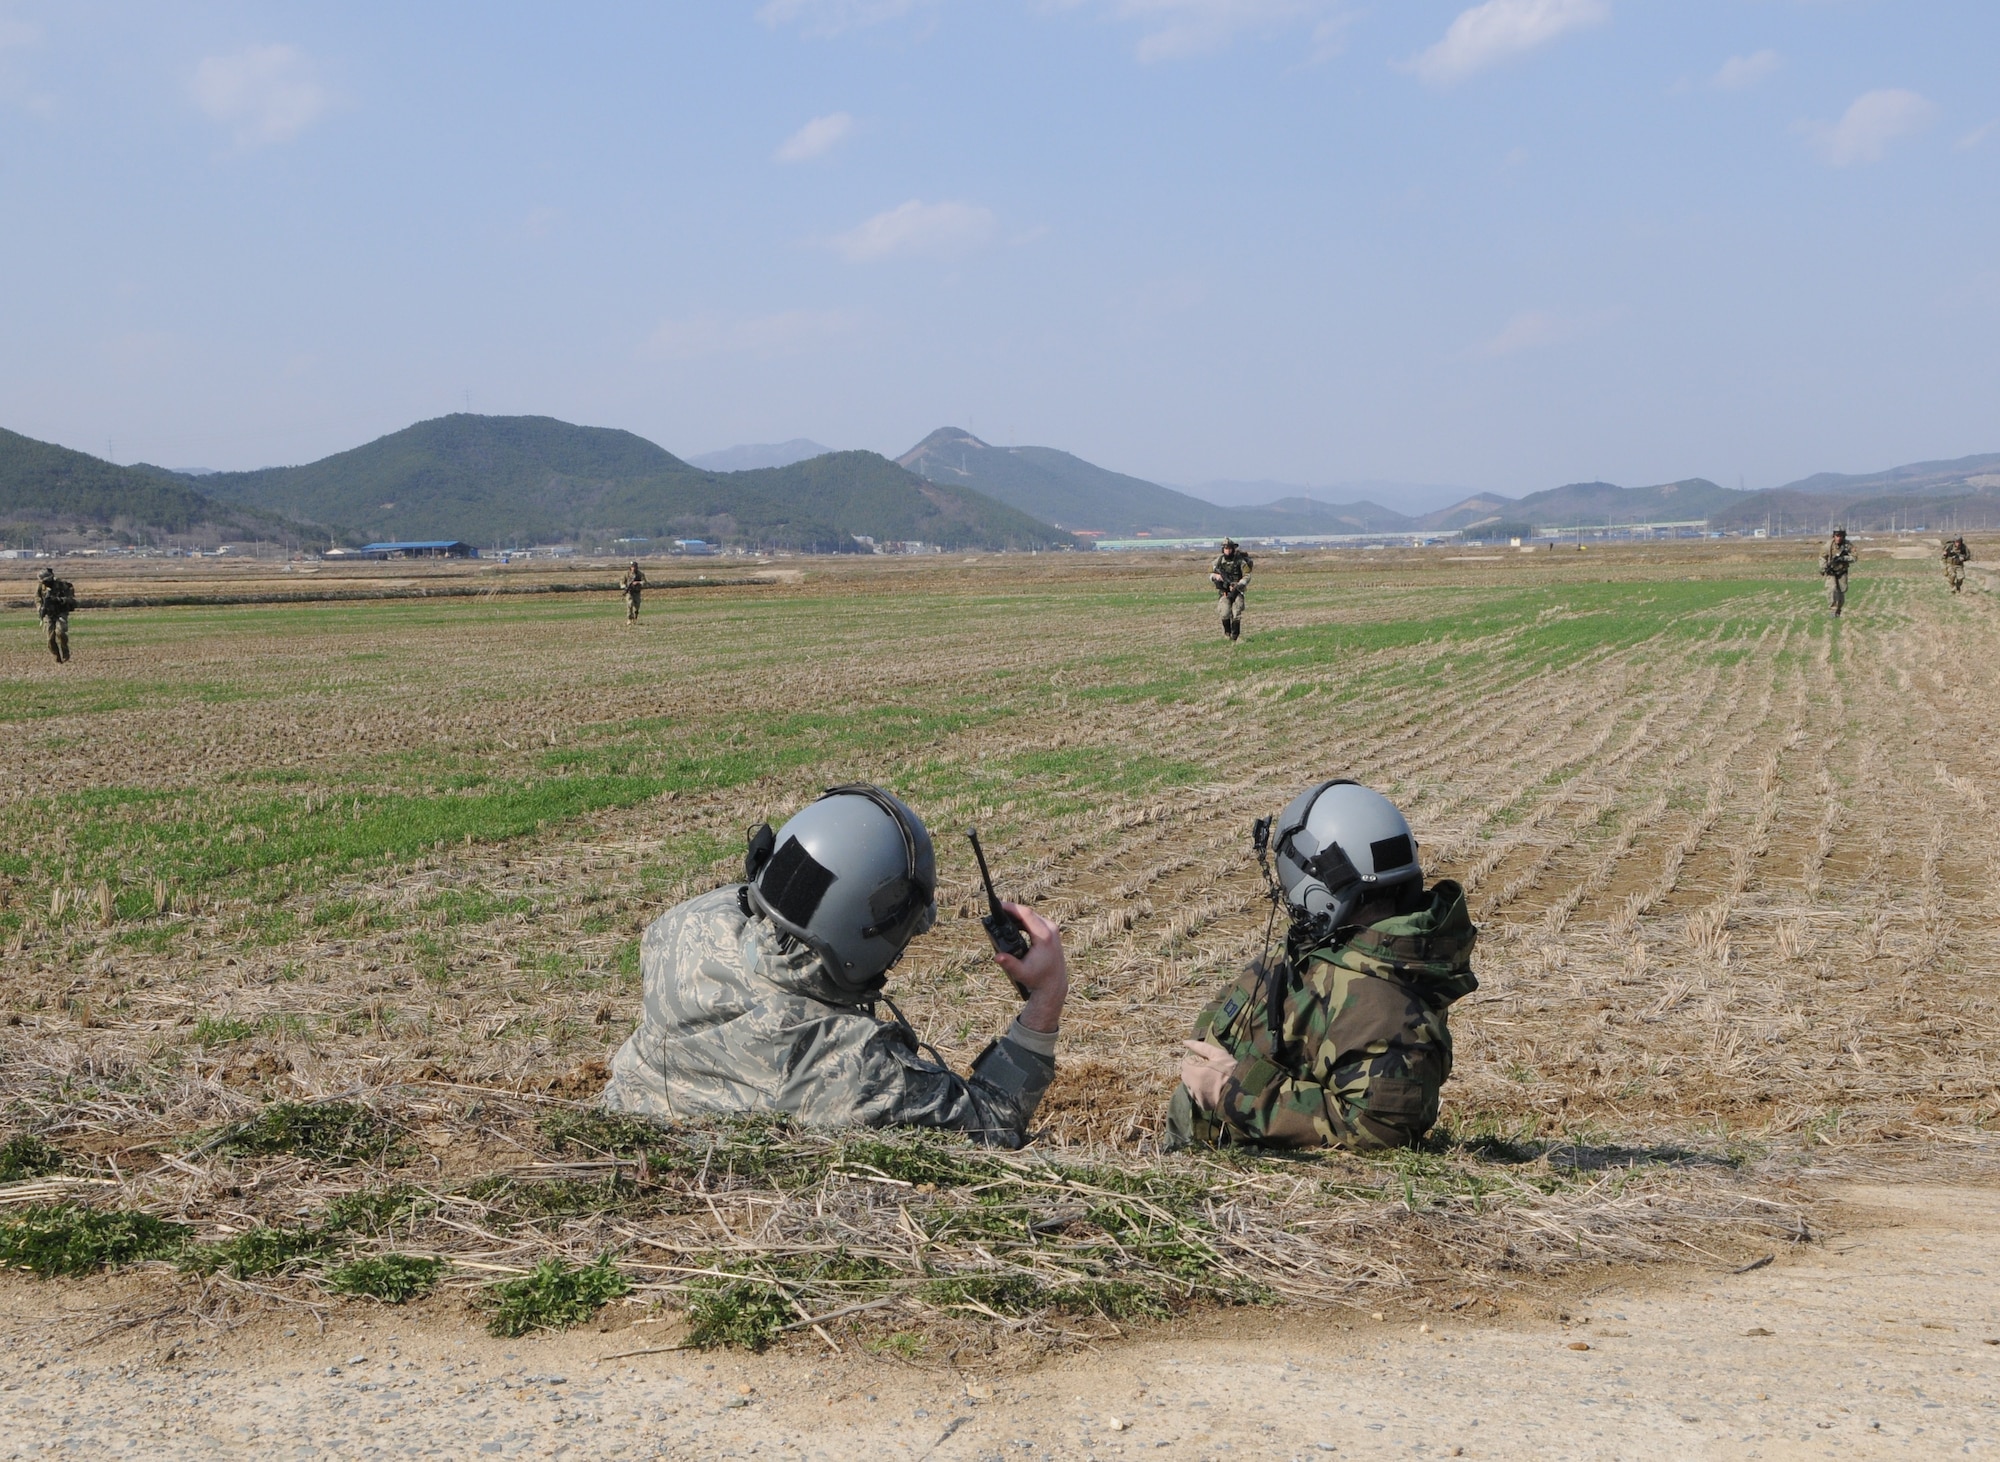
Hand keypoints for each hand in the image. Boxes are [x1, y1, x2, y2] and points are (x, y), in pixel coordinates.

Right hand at [996, 901, 1067, 1033]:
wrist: (1054, 983)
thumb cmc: (1037, 978)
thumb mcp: (1022, 973)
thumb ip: (1009, 964)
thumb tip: (997, 956)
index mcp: (1044, 936)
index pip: (1027, 914)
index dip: (1012, 908)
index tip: (1000, 905)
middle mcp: (1051, 929)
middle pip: (1029, 913)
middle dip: (1013, 910)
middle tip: (997, 910)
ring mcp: (1052, 929)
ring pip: (1033, 915)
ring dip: (1018, 915)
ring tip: (1003, 916)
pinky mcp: (1052, 931)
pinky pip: (1036, 920)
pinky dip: (1024, 920)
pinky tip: (1014, 923)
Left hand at [1179, 1040, 1236, 1109]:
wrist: (1242, 1091)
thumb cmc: (1231, 1070)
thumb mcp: (1218, 1054)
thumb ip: (1200, 1047)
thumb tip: (1185, 1042)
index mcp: (1193, 1072)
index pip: (1186, 1062)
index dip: (1197, 1061)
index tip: (1208, 1063)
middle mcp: (1191, 1086)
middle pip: (1186, 1074)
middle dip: (1195, 1071)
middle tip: (1210, 1071)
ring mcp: (1196, 1097)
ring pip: (1190, 1085)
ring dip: (1197, 1082)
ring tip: (1212, 1081)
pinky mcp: (1202, 1105)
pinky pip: (1196, 1096)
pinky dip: (1201, 1092)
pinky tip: (1213, 1090)